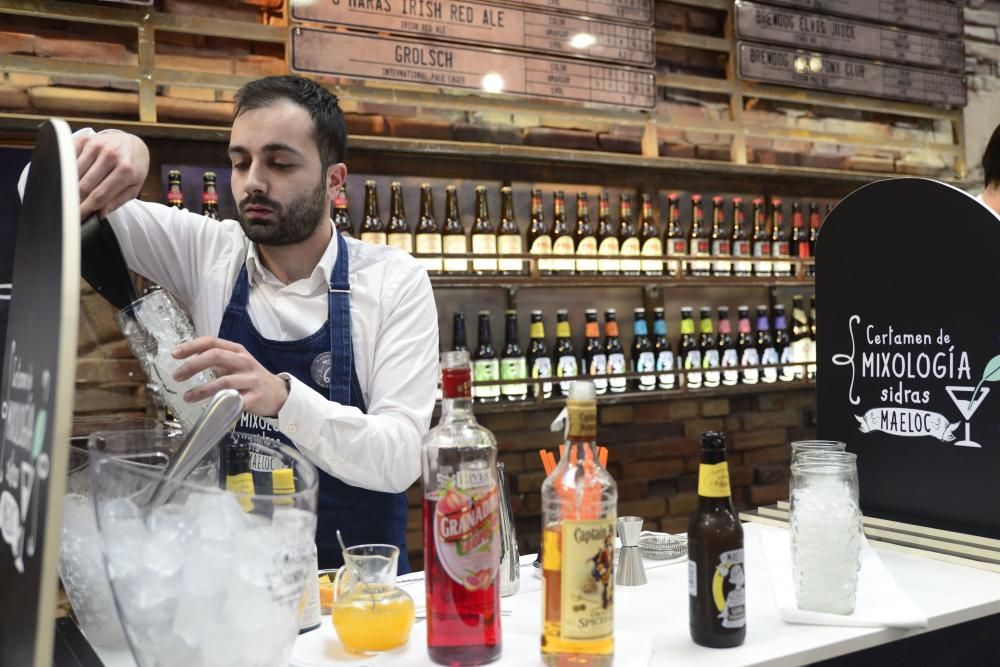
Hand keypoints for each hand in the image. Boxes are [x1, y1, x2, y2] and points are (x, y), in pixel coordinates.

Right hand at [75, 130, 149, 218]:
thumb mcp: (133, 187)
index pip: (99, 195)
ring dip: (68, 187)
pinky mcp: (85, 139)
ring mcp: (96, 145)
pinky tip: (67, 179)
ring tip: (69, 196)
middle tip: (71, 211)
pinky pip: (68, 158)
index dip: (86, 209)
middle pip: (83, 185)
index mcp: (126, 170)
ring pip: (73, 173)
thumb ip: (116, 201)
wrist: (133, 143)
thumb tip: (99, 215)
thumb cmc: (133, 168)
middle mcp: (110, 155)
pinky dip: (65, 171)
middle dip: (75, 201)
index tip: (77, 219)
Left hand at [171, 336, 289, 416]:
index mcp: (237, 350)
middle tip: (177, 376)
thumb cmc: (250, 377)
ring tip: (187, 397)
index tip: (175, 354)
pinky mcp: (255, 397)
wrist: (278, 393)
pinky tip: (210, 408)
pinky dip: (221, 404)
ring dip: (202, 389)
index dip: (192, 346)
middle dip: (193, 365)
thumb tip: (189, 360)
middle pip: (216, 356)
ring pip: (223, 381)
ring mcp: (250, 379)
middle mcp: (244, 361)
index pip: (212, 342)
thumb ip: (216, 360)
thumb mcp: (235, 363)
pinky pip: (235, 400)